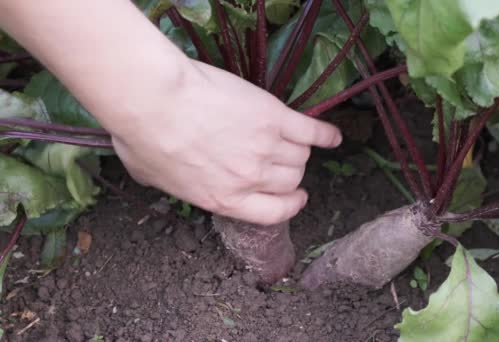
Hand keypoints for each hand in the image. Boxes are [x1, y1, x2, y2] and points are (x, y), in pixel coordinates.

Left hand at [109, 60, 341, 224]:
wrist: (155, 100)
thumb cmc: (144, 137)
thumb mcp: (151, 177)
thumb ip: (175, 186)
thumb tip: (176, 179)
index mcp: (225, 199)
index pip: (275, 212)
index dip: (290, 204)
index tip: (296, 198)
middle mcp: (251, 178)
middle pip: (290, 180)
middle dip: (290, 173)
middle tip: (285, 161)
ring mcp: (266, 148)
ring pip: (300, 156)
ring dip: (300, 151)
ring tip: (299, 141)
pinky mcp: (274, 118)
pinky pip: (312, 132)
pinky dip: (326, 135)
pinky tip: (333, 136)